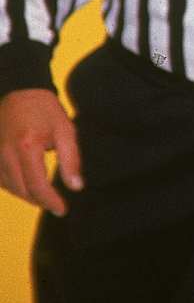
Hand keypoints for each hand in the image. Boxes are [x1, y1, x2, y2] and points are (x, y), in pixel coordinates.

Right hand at [0, 89, 81, 216]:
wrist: (20, 92)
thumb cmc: (45, 110)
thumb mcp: (66, 130)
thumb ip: (71, 160)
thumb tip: (76, 186)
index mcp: (27, 147)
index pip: (37, 185)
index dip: (50, 201)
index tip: (62, 209)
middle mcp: (6, 154)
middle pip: (21, 190)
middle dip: (39, 201)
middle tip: (56, 205)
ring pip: (9, 188)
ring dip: (27, 196)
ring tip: (45, 197)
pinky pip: (1, 180)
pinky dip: (14, 187)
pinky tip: (27, 186)